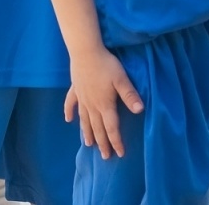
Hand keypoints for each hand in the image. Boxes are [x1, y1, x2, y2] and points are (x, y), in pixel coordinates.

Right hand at [64, 45, 143, 159]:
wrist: (85, 52)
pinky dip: (69, 112)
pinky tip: (68, 120)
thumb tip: (140, 110)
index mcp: (104, 105)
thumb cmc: (106, 65)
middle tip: (105, 156)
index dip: (116, 142)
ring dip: (87, 133)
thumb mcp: (121, 79)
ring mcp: (82, 98)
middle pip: (97, 128)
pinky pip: (70, 103)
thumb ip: (130, 95)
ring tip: (88, 145)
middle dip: (102, 143)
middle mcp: (92, 106)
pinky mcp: (75, 89)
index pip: (111, 128)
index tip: (120, 154)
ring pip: (84, 120)